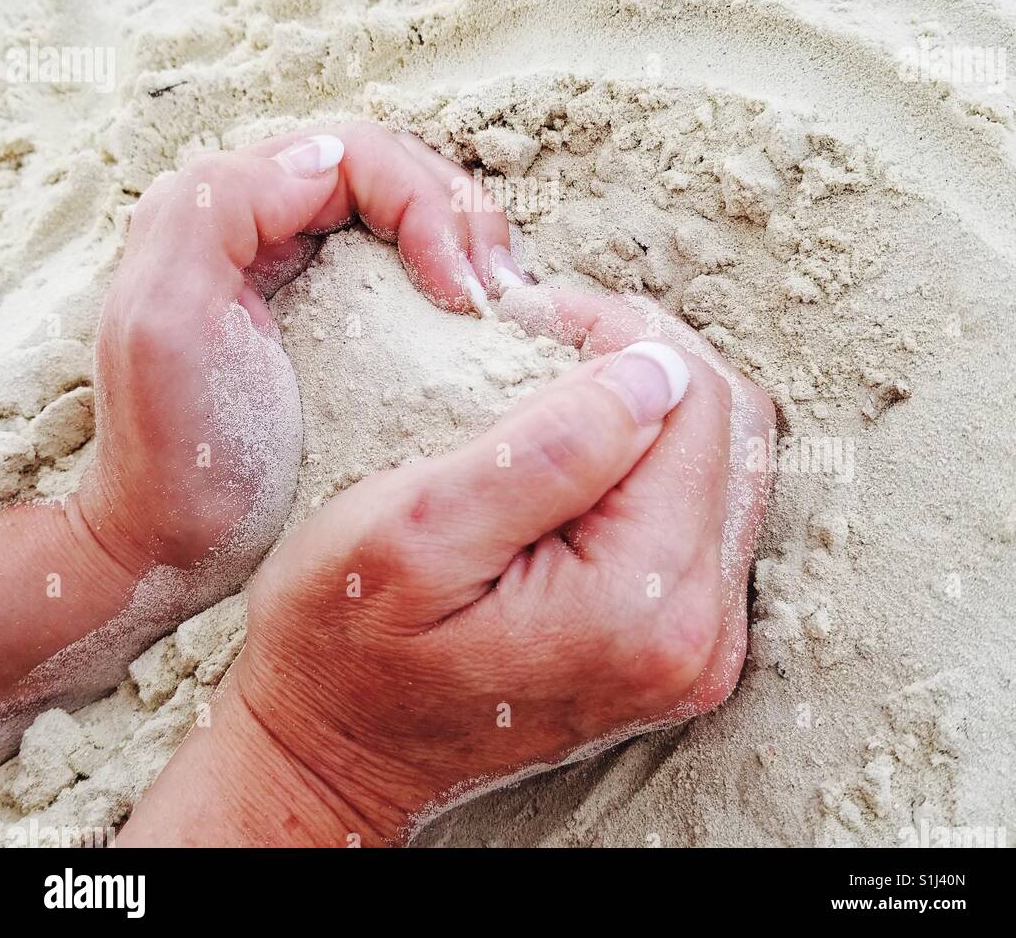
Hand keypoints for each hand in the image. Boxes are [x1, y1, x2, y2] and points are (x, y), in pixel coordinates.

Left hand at [78, 123, 509, 579]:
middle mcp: (265, 220)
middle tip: (499, 297)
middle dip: (462, 219)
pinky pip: (413, 265)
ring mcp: (306, 267)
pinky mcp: (339, 315)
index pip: (358, 156)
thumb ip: (220, 207)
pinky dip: (460, 279)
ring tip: (502, 308)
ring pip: (414, 212)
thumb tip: (325, 154)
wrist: (175, 548)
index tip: (459, 293)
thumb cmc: (175, 453)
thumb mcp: (164, 320)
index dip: (426, 205)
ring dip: (471, 245)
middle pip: (397, 173)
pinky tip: (483, 325)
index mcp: (225, 205)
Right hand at [119, 287, 773, 845]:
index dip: (625, 336)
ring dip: (652, 404)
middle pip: (733, 431)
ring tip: (559, 388)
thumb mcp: (416, 527)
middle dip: (649, 360)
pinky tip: (579, 448)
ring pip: (726, 463)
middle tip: (553, 337)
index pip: (700, 405)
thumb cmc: (345, 639)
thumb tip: (657, 372)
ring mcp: (697, 646)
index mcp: (641, 604)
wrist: (336, 751)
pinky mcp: (679, 643)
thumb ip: (549, 449)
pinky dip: (650, 458)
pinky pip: (703, 510)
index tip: (540, 317)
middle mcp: (697, 635)